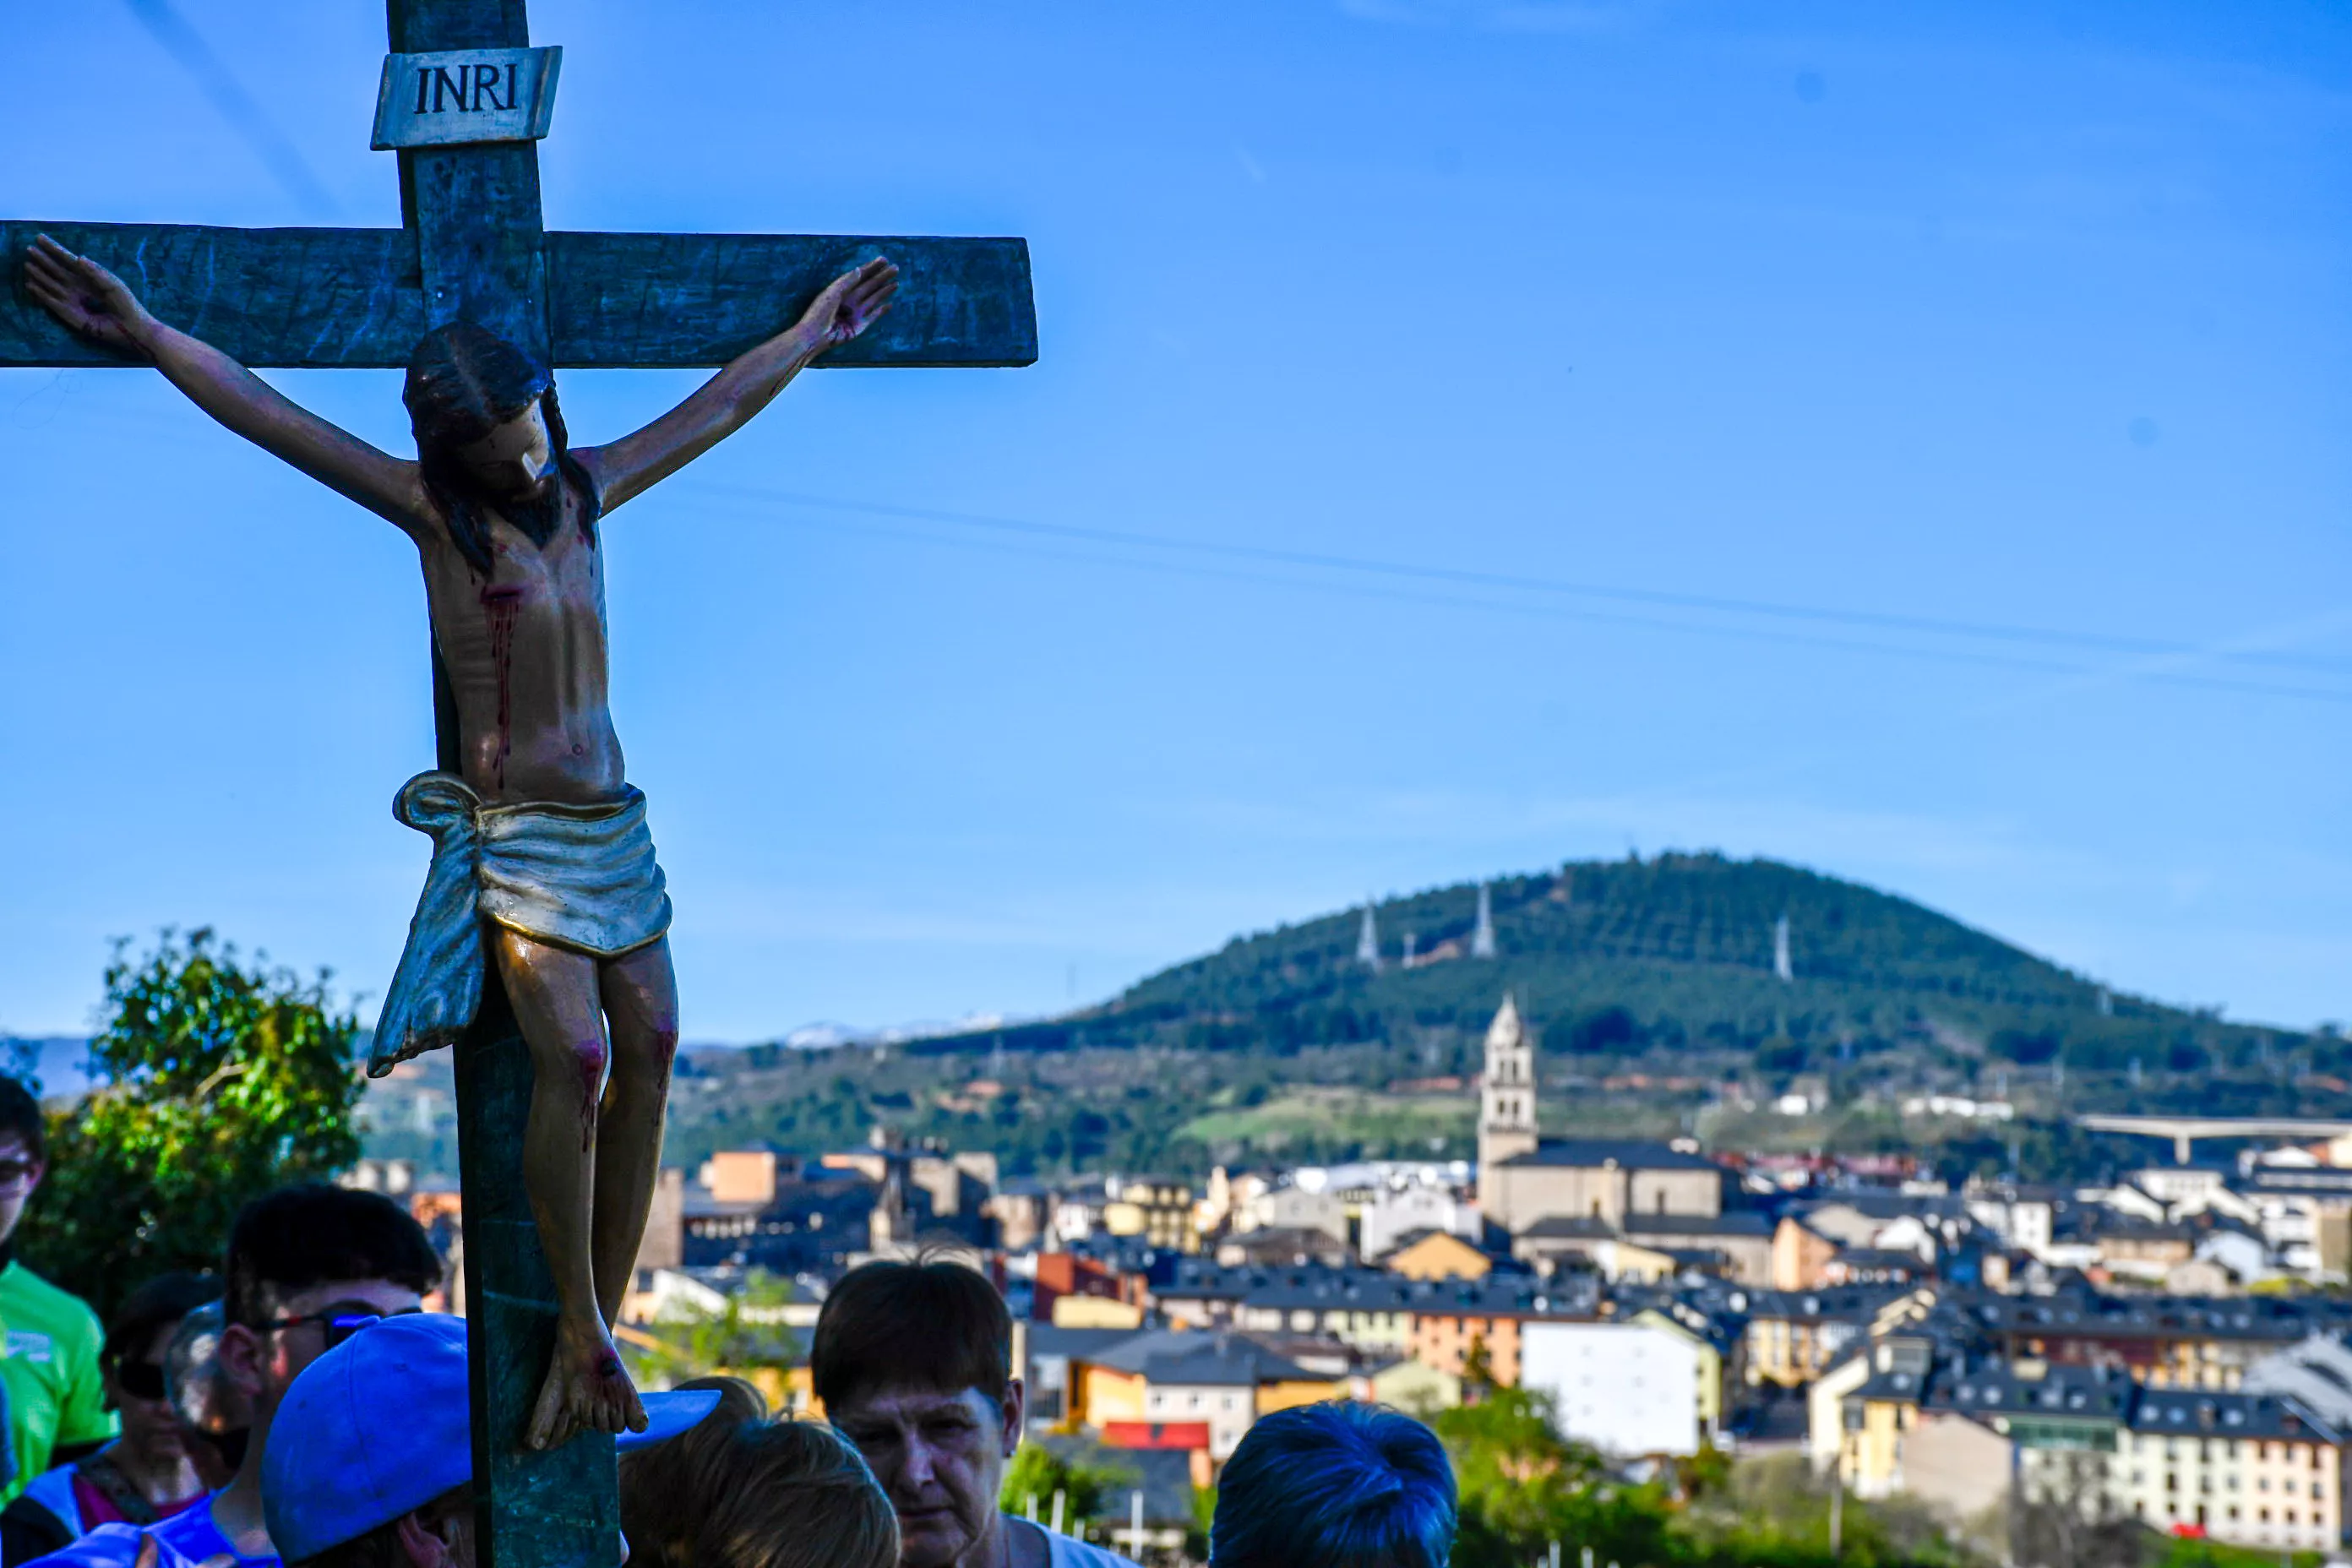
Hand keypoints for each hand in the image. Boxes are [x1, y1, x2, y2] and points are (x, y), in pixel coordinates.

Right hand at [24, 234, 157, 357]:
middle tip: (29, 249)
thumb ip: (96, 272)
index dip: (55, 249)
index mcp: (89, 276)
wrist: (131, 326)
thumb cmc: (126, 304)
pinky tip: (31, 285)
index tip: (41, 238)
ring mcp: (73, 300)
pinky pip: (52, 303)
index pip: (69, 260)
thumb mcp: (112, 284)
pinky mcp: (70, 314)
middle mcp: (78, 287)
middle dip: (43, 260)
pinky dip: (42, 294)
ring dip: (39, 275)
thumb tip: (79, 257)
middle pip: (57, 270)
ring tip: (27, 265)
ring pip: (52, 285)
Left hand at [797, 257, 898, 350]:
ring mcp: (855, 313)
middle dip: (882, 277)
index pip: (859, 276)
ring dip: (884, 291)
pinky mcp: (859, 327)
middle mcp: (849, 300)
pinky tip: (889, 304)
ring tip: (896, 283)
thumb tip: (859, 269)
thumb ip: (846, 282)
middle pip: (869, 285)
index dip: (871, 268)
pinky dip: (881, 311)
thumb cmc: (818, 314)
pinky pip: (873, 317)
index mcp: (841, 290)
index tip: (883, 260)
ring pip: (874, 299)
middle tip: (896, 268)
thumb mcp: (831, 294)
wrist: (815, 337)